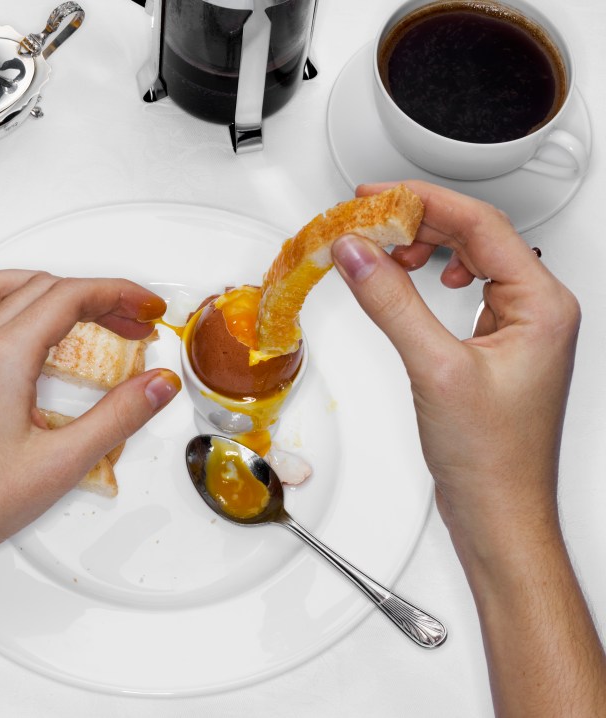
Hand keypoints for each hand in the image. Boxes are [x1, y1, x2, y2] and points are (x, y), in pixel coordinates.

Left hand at [0, 270, 180, 579]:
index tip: (146, 307)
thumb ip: (119, 417)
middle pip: (38, 288)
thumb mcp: (64, 462)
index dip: (117, 293)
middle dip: (92, 296)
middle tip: (129, 322)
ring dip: (34, 285)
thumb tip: (157, 385)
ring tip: (70, 303)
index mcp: (2, 358)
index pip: (70, 296)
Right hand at [330, 181, 579, 545]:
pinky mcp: (496, 347)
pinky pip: (467, 289)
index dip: (423, 200)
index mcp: (542, 306)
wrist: (500, 514)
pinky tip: (416, 281)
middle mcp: (538, 311)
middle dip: (418, 220)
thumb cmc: (491, 458)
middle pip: (476, 234)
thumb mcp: (434, 369)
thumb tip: (357, 254)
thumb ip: (392, 303)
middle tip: (367, 219)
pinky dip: (432, 276)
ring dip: (425, 247)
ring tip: (385, 250)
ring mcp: (519, 329)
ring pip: (471, 259)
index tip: (375, 196)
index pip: (480, 225)